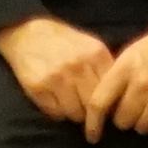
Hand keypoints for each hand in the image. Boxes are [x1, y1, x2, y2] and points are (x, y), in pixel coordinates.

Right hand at [0, 16, 114, 135]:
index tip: (106, 110)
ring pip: (75, 114)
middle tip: (87, 111)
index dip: (110, 105)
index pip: (112, 92)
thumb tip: (119, 99)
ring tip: (70, 102)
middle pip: (94, 106)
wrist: (27, 33)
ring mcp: (57, 77)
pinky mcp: (38, 87)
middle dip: (92, 113)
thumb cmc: (64, 43)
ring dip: (74, 113)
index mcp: (96, 54)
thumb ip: (105, 69)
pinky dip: (58, 112)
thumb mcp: (90, 47)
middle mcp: (78, 66)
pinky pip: (56, 114)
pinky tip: (56, 100)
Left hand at [102, 21, 147, 140]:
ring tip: (146, 110)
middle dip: (122, 118)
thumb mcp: (132, 51)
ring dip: (141, 123)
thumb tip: (104, 101)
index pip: (99, 103)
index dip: (92, 123)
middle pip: (121, 121)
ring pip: (141, 128)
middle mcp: (142, 85)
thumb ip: (117, 75)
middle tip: (129, 109)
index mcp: (125, 68)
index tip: (91, 134)